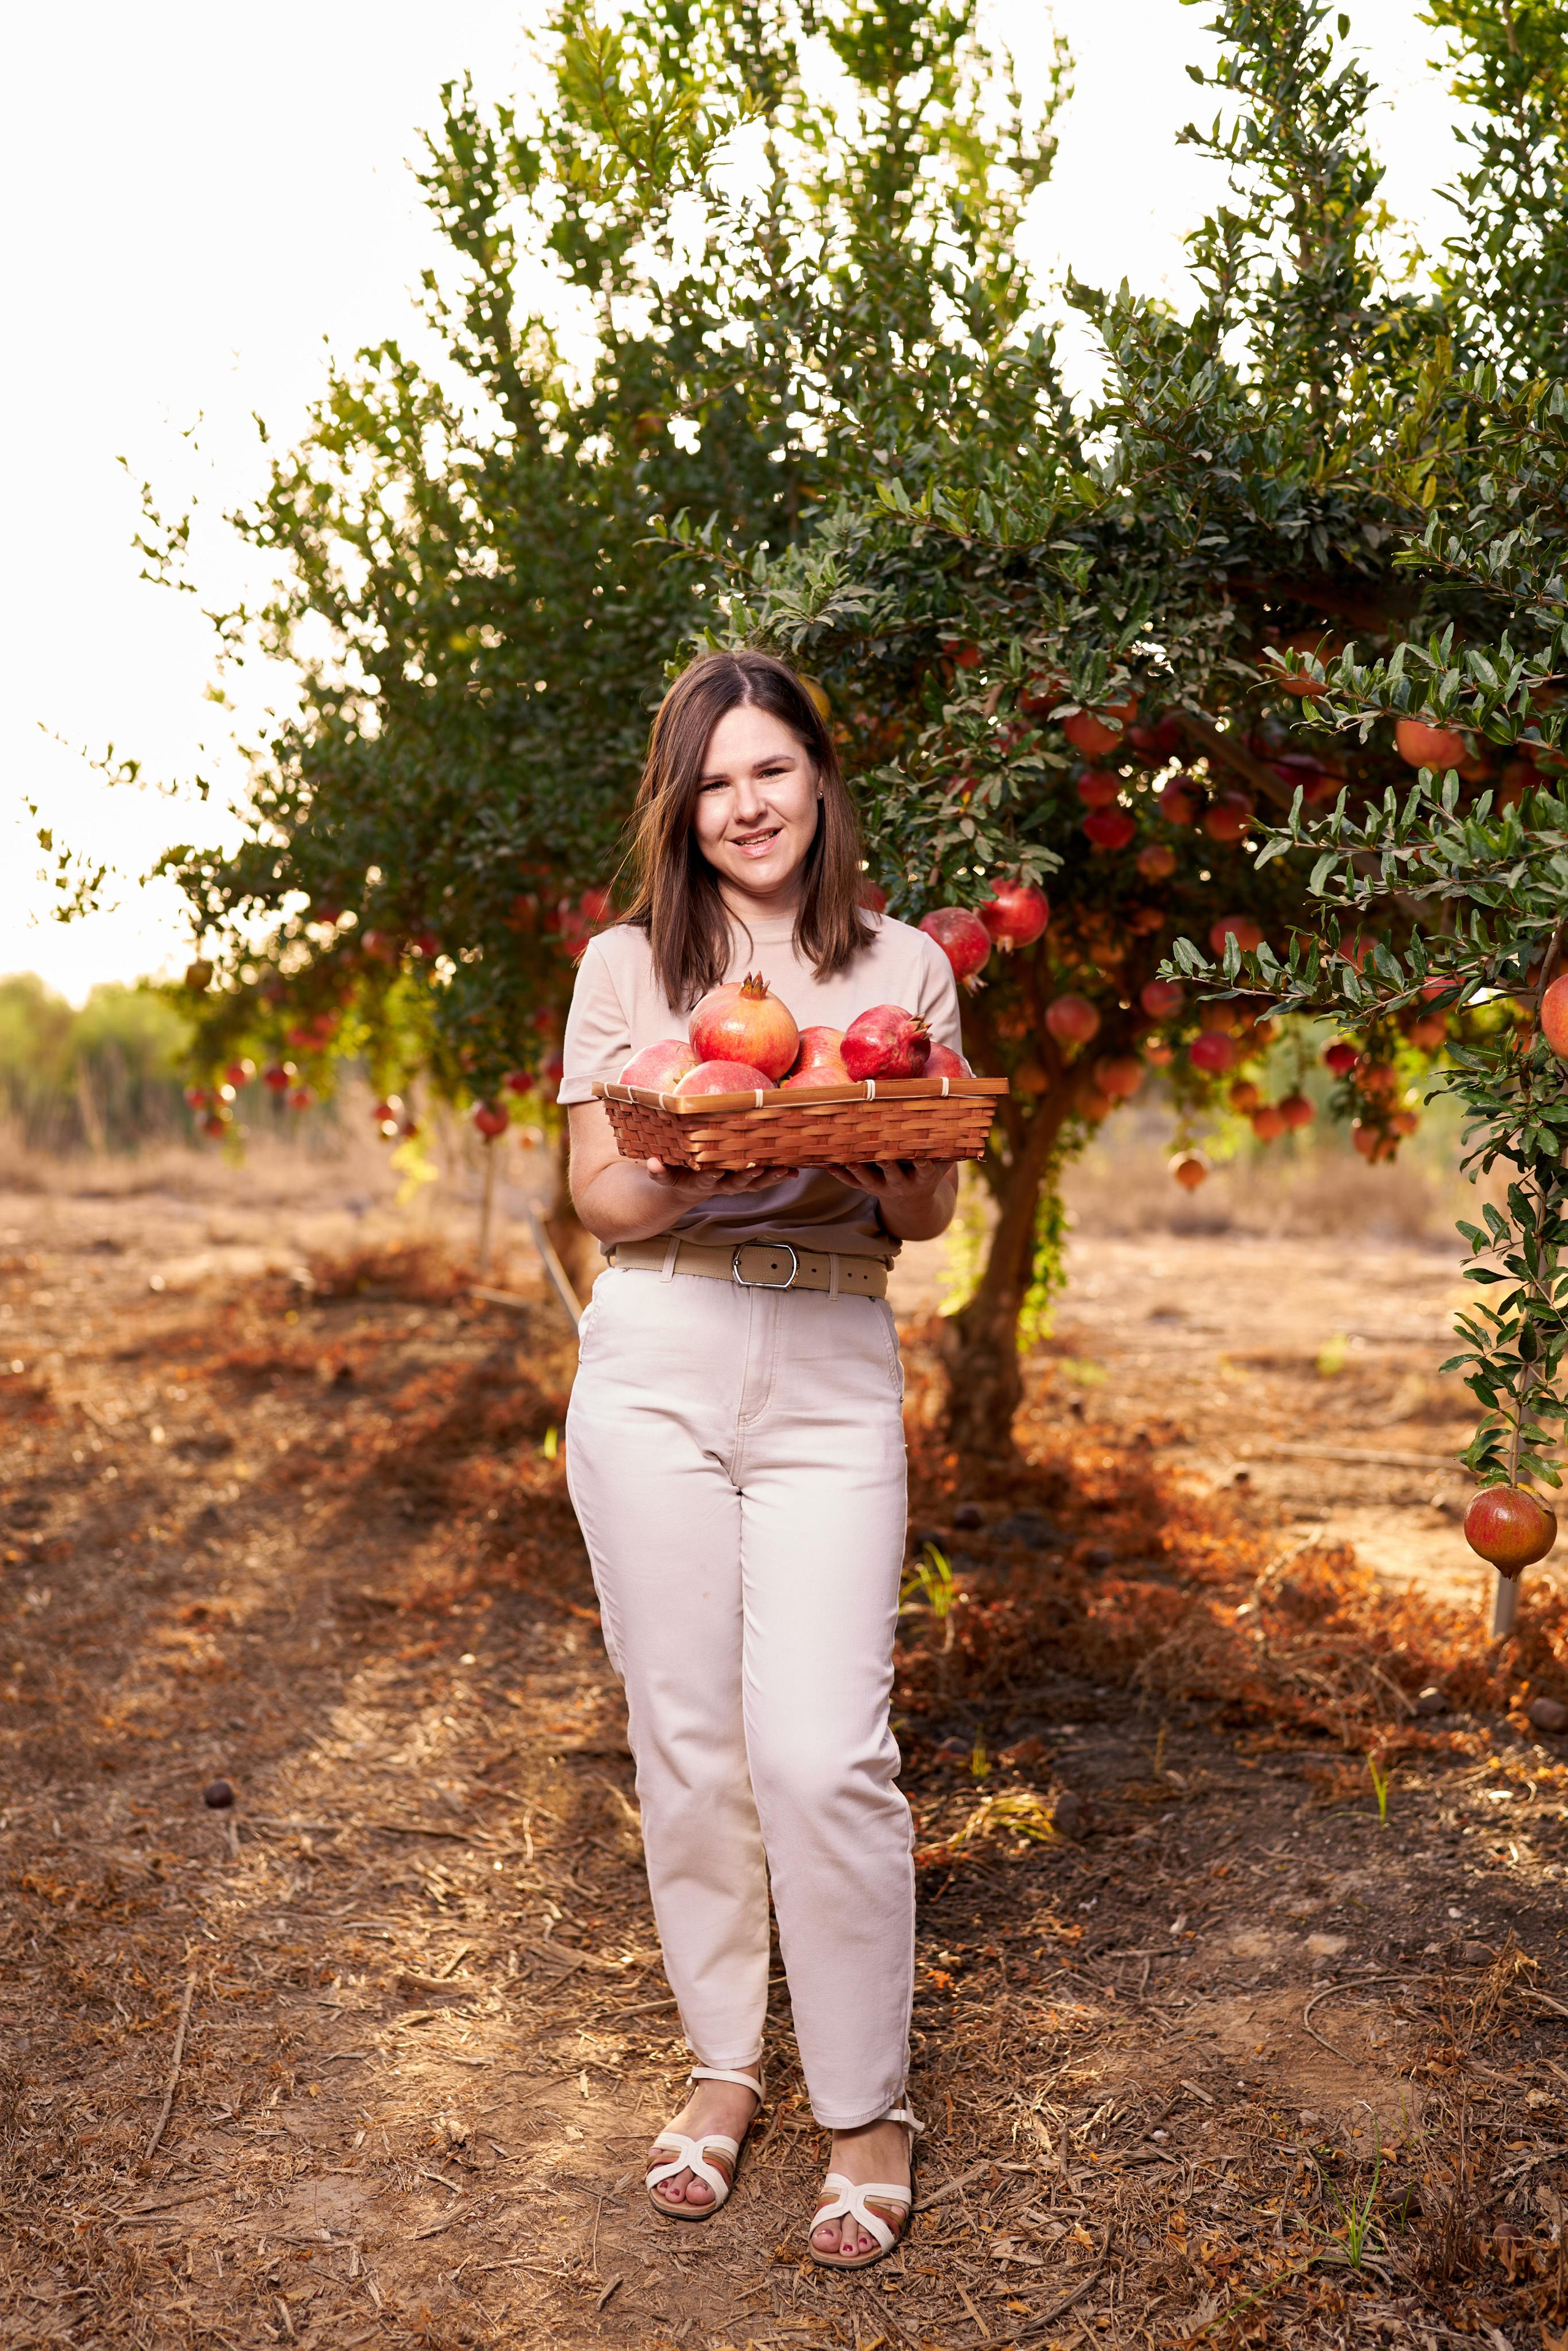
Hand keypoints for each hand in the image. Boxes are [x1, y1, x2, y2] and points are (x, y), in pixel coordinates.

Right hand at [644, 1156, 794, 1205]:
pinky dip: (779, 1175)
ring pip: (755, 1183)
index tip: (715, 1172)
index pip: (705, 1180)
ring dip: (770, 1177)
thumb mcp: (664, 1175)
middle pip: (736, 1183)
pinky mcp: (746, 1180)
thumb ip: (658, 1171)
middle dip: (749, 1177)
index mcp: (699, 1182)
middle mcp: (720, 1185)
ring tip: (786, 1170)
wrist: (686, 1188)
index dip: (710, 1177)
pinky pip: (764, 1179)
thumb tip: (650, 1163)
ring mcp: (735, 1184)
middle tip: (759, 1168)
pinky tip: (794, 1170)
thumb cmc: (676, 1175)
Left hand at [824, 1159, 956, 1209]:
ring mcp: (882, 1188)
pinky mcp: (866, 1188)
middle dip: (886, 1162)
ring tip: (844, 1154)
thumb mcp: (943, 1165)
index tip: (923, 1153)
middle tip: (880, 1150)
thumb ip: (950, 1149)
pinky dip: (839, 1173)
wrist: (913, 1204)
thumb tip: (966, 1123)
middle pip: (892, 1173)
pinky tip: (826, 1162)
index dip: (924, 1162)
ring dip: (856, 1167)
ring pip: (867, 1178)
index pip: (925, 1169)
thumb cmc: (929, 1173)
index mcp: (923, 1179)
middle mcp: (901, 1185)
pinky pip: (851, 1182)